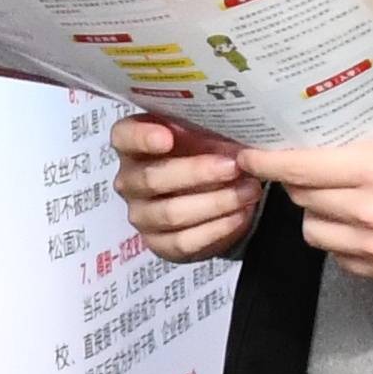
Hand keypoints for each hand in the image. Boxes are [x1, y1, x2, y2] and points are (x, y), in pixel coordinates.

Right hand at [111, 112, 262, 262]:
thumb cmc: (201, 154)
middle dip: (197, 172)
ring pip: (171, 213)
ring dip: (215, 202)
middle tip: (233, 166)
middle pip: (152, 178)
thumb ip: (207, 130)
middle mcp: (129, 180)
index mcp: (132, 145)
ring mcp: (141, 215)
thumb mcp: (202, 134)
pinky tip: (240, 215)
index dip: (142, 137)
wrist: (210, 194)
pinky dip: (216, 228)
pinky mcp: (159, 244)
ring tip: (248, 191)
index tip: (167, 137)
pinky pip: (183, 241)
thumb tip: (235, 140)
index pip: (124, 137)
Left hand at [240, 131, 372, 283]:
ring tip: (338, 202)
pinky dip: (342, 242)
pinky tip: (361, 227)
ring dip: (317, 215)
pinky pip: (341, 257)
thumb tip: (317, 145)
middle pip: (302, 199)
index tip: (249, 157)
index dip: (267, 162)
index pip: (300, 167)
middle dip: (297, 184)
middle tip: (304, 173)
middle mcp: (369, 210)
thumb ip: (363, 147)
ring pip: (314, 232)